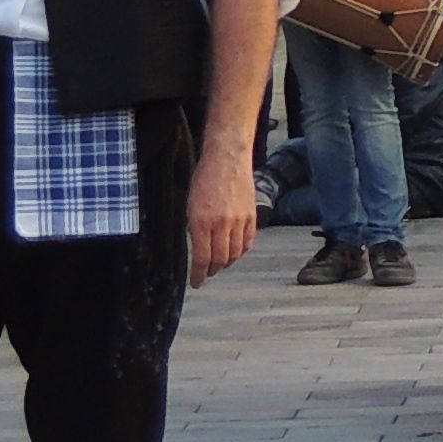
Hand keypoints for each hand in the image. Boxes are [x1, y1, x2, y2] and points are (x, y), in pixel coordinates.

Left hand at [187, 136, 257, 282]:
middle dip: (212, 270)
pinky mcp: (252, 216)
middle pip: (220, 259)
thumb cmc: (205, 179)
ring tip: (220, 263)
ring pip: (235, 253)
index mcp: (201, 222)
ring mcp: (239, 220)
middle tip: (207, 273)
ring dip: (226, 262)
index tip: (197, 282)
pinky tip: (234, 251)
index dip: (199, 275)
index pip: (202, 258)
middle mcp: (222, 223)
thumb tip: (199, 250)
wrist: (227, 159)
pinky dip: (241, 251)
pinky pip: (248, 242)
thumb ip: (195, 229)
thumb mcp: (191, 206)